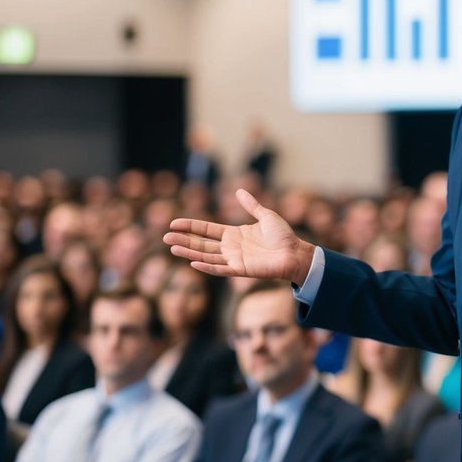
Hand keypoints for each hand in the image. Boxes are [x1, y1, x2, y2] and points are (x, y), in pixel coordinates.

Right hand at [164, 189, 315, 285]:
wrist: (295, 252)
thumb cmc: (283, 236)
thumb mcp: (266, 215)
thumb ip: (251, 205)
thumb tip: (239, 190)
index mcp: (234, 234)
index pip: (207, 230)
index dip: (191, 226)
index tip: (174, 223)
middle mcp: (230, 247)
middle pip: (202, 243)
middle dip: (184, 240)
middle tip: (165, 236)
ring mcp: (234, 259)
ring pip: (206, 256)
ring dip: (189, 252)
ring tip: (172, 247)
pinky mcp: (241, 270)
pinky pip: (220, 269)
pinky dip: (206, 267)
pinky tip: (192, 262)